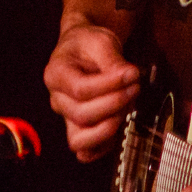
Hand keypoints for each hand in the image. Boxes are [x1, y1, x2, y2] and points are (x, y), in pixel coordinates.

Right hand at [43, 23, 139, 161]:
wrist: (84, 50)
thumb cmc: (88, 44)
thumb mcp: (100, 41)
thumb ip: (112, 59)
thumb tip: (129, 75)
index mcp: (56, 74)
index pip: (80, 90)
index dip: (109, 85)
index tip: (132, 73)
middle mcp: (57, 99)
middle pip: (82, 115)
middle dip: (114, 104)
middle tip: (135, 87)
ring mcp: (67, 117)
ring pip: (80, 139)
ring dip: (109, 128)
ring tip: (127, 107)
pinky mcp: (79, 129)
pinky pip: (87, 150)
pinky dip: (104, 145)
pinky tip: (121, 124)